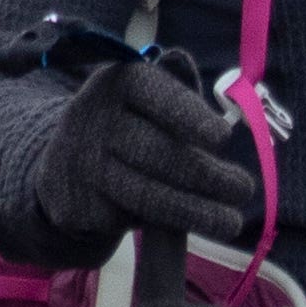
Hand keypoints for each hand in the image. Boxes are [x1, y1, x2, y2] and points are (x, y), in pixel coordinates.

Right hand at [32, 56, 258, 249]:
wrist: (62, 169)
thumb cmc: (126, 129)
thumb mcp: (146, 102)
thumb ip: (182, 101)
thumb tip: (227, 110)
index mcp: (118, 83)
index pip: (155, 93)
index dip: (190, 115)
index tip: (223, 138)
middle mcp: (93, 118)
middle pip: (157, 151)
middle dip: (206, 174)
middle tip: (243, 189)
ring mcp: (82, 164)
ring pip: (147, 195)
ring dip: (196, 211)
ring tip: (230, 222)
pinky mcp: (77, 206)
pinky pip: (130, 218)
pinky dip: (164, 224)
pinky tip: (187, 223)